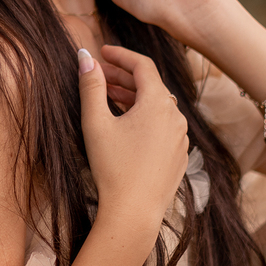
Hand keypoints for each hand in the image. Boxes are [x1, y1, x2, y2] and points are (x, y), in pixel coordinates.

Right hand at [76, 44, 188, 239]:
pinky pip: (163, 126)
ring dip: (135, 98)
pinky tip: (127, 127)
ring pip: (158, 106)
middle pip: (151, 85)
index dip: (121, 55)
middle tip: (101, 75)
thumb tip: (84, 56)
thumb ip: (90, 86)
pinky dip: (146, 118)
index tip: (103, 52)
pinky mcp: (179, 154)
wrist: (134, 213)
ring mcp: (180, 137)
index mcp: (158, 103)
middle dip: (124, 77)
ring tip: (111, 99)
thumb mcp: (95, 123)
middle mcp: (175, 116)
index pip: (142, 65)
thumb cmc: (112, 167)